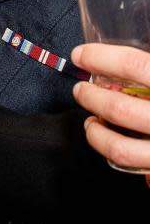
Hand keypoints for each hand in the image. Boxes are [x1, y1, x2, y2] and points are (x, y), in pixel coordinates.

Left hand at [72, 43, 149, 181]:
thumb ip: (148, 67)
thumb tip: (121, 59)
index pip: (134, 64)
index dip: (101, 57)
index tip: (80, 55)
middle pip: (118, 108)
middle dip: (91, 98)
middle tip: (80, 91)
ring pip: (119, 148)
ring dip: (96, 134)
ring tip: (91, 123)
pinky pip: (135, 169)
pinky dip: (118, 157)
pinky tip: (114, 145)